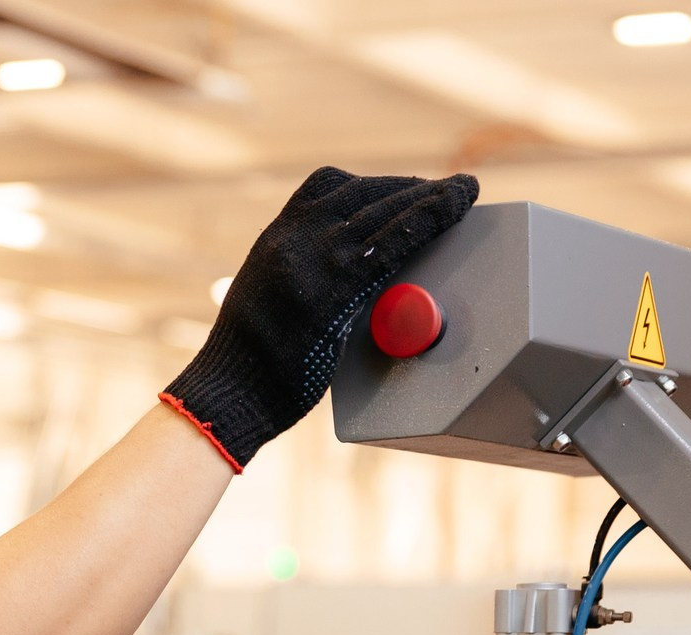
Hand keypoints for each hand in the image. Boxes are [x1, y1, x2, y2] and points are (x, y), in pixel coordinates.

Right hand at [162, 166, 479, 469]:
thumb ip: (291, 284)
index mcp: (272, 240)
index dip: (373, 184)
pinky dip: (429, 219)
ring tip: (463, 193)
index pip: (327, 188)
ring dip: (431, 196)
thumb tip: (318, 288)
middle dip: (410, 188)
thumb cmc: (246, 365)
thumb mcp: (259, 305)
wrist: (227, 395)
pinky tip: (454, 210)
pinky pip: (394, 240)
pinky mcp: (336, 286)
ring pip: (384, 209)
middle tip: (446, 194)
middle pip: (364, 192)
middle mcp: (291, 238)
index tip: (399, 190)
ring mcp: (313, 259)